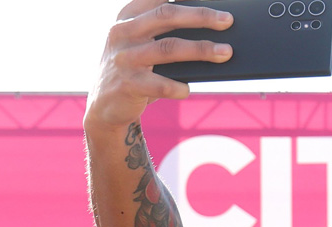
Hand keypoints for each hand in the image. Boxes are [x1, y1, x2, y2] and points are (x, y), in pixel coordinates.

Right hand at [85, 0, 233, 129]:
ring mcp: (124, 58)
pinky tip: (188, 89)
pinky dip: (179, 87)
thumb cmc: (135, 69)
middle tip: (228, 20)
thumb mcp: (140, 43)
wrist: (104, 105)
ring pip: (169, 48)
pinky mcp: (127, 84)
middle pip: (167, 15)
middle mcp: (122, 32)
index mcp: (127, 15)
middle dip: (201, 16)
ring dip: (201, 49)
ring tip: (226, 52)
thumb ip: (163, 31)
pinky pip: (160, 85)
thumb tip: (211, 28)